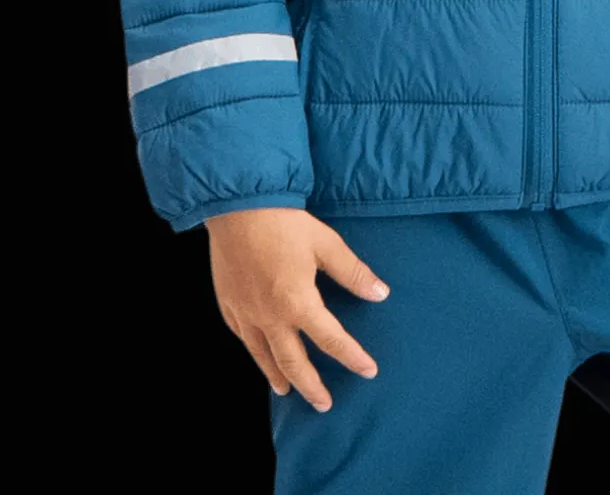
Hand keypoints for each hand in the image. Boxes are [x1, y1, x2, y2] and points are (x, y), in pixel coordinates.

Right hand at [205, 206, 390, 411]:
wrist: (238, 207)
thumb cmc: (284, 222)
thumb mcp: (326, 244)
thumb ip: (352, 273)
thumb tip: (380, 294)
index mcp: (298, 303)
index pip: (332, 340)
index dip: (352, 357)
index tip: (368, 371)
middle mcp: (270, 317)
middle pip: (294, 363)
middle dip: (312, 387)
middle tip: (324, 403)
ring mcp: (246, 314)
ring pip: (264, 358)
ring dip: (279, 377)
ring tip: (289, 391)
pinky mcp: (229, 306)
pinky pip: (243, 339)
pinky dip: (256, 354)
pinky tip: (260, 355)